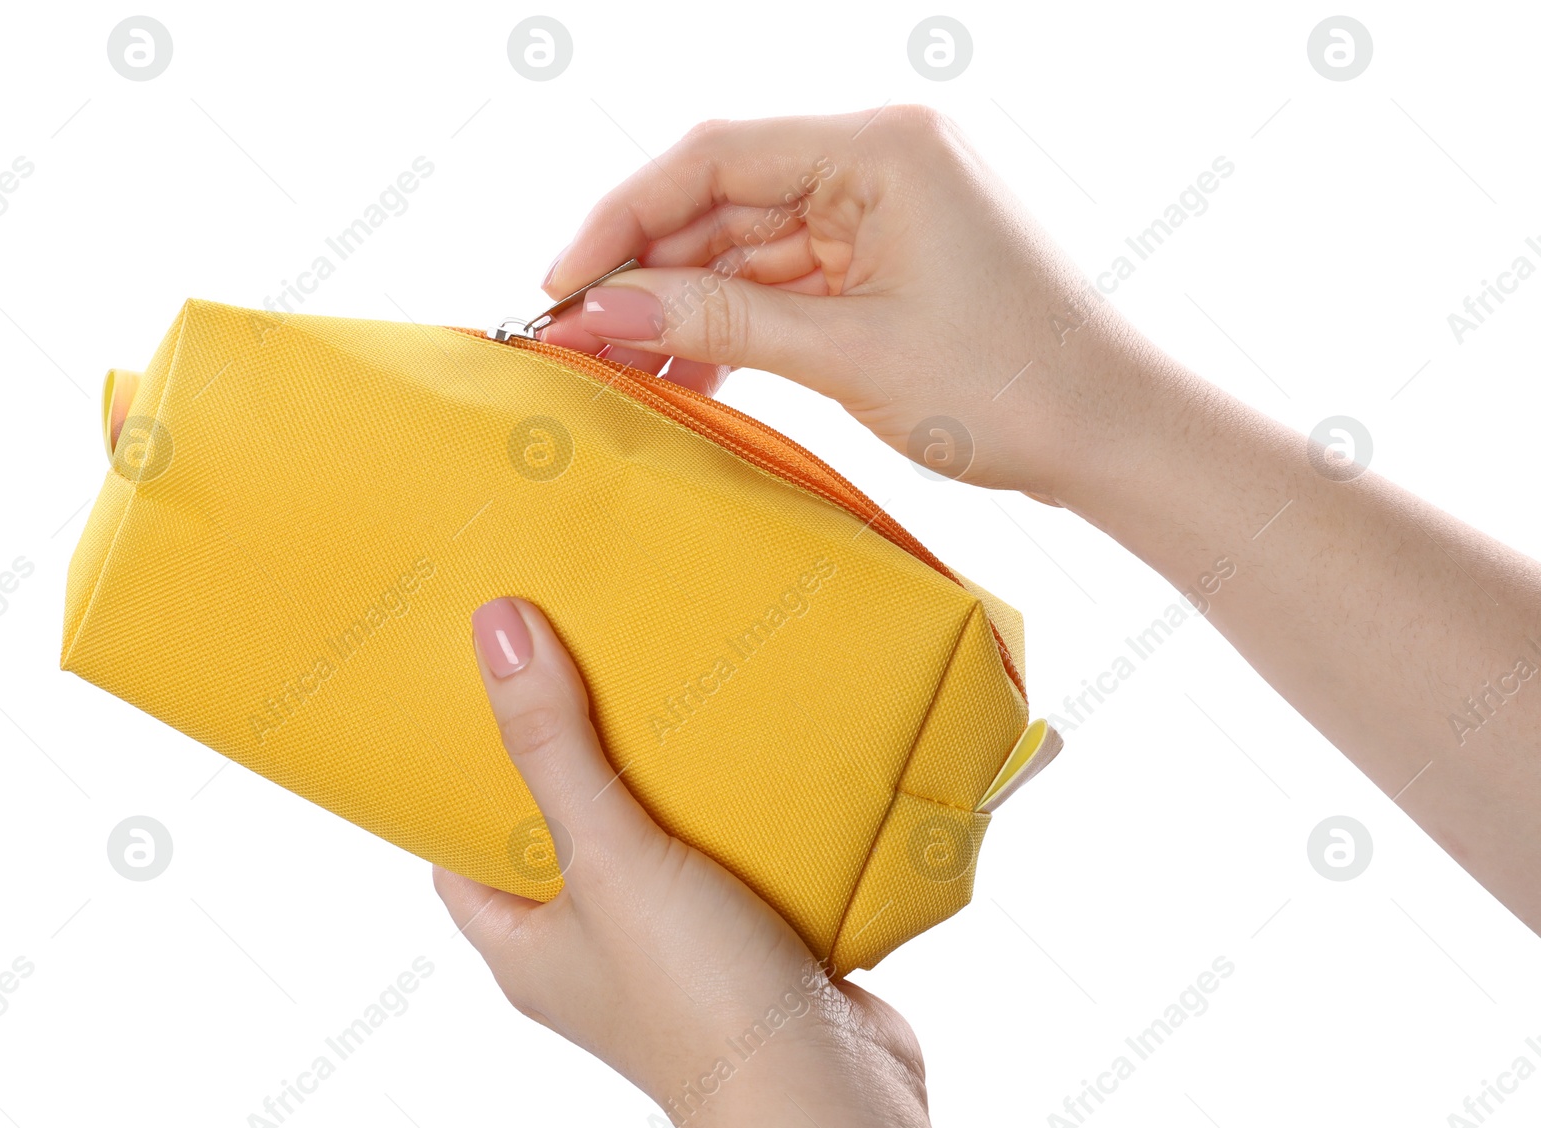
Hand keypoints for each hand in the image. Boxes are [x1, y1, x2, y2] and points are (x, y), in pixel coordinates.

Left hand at [436, 597, 995, 1127]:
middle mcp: (592, 958)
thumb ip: (553, 746)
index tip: (481, 704)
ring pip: (652, 850)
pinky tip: (754, 755)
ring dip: (663, 784)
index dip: (462, 786)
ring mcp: (673, 958)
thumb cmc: (695, 994)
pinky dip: (736, 817)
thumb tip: (494, 628)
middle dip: (574, 763)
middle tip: (581, 672)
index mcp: (528, 951)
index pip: (463, 859)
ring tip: (668, 689)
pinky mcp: (749, 950)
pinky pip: (729, 865)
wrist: (824, 1098)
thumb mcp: (607, 856)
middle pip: (563, 842)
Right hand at [538, 107, 1160, 500]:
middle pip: (722, 200)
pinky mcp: (886, 260)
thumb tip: (601, 310)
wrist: (1111, 435)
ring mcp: (882, 210)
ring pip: (746, 247)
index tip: (561, 283)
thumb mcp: (849, 354)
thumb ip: (719, 324)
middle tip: (577, 341)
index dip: (622, 218)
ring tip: (622, 373)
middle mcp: (878, 158)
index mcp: (881, 145)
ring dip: (685, 310)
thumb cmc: (1011, 386)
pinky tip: (687, 377)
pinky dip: (736, 328)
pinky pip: (784, 283)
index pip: (713, 156)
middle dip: (646, 273)